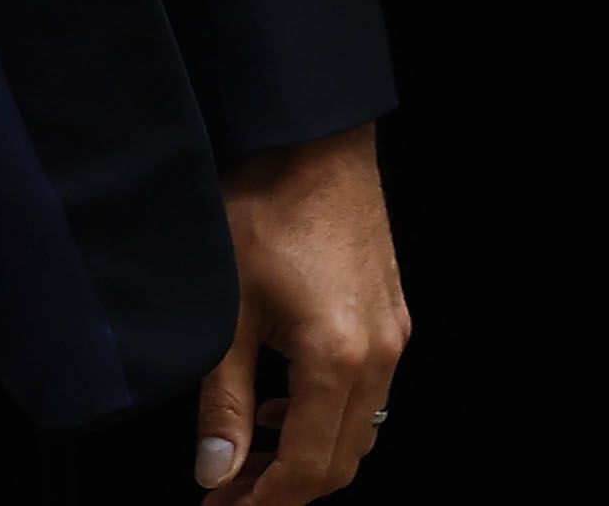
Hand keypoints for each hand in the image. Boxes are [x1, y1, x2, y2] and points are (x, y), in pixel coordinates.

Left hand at [194, 122, 407, 499]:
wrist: (312, 139)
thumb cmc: (264, 207)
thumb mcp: (227, 310)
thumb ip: (225, 400)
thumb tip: (217, 470)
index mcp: (339, 358)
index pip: (309, 468)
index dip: (265, 502)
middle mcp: (380, 353)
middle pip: (342, 460)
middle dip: (286, 487)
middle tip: (230, 491)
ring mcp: (392, 334)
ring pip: (358, 429)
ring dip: (308, 452)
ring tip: (250, 453)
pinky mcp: (391, 314)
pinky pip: (367, 391)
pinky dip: (327, 414)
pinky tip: (283, 400)